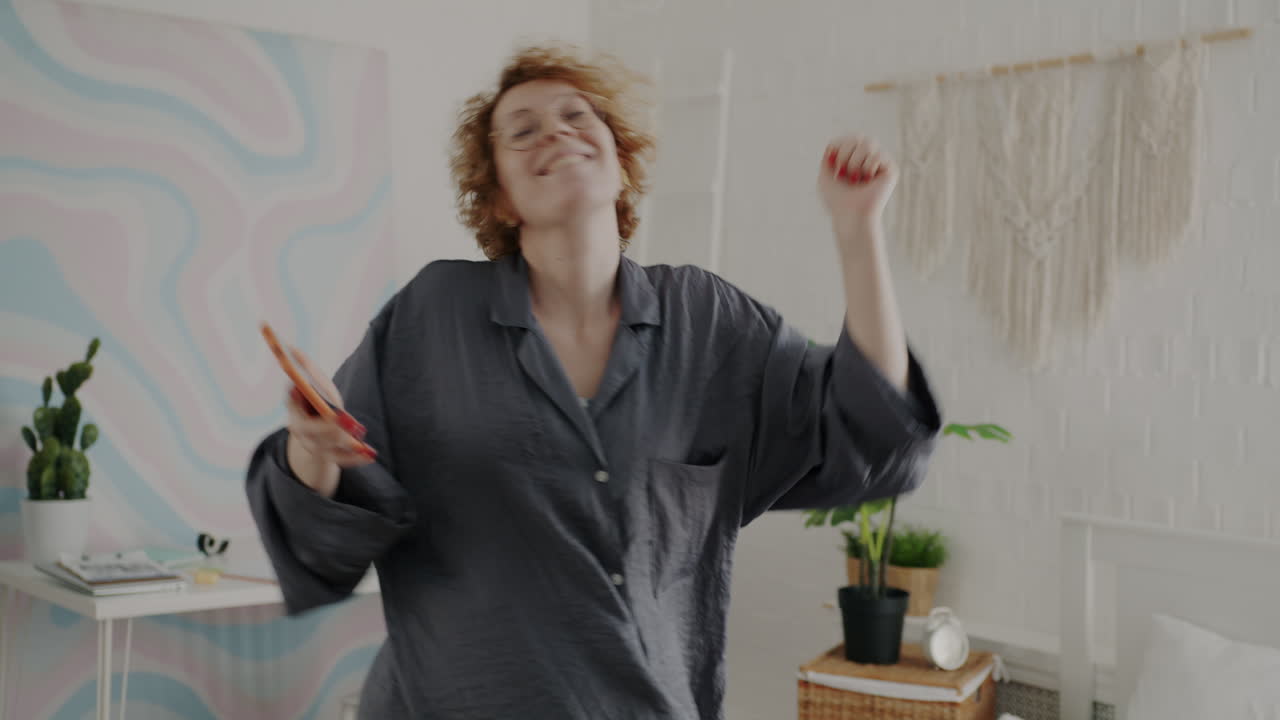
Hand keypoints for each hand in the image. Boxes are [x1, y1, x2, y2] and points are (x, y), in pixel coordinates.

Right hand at [284, 350, 372, 494]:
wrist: (319, 430)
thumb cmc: (317, 401)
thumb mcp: (314, 383)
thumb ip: (305, 368)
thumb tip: (291, 347)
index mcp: (295, 410)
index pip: (292, 405)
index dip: (295, 399)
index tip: (298, 389)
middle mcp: (301, 431)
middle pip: (310, 430)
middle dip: (326, 425)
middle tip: (343, 419)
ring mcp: (314, 446)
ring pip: (327, 447)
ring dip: (344, 442)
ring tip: (360, 438)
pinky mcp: (329, 457)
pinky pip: (342, 460)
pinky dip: (356, 458)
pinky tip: (370, 454)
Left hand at [817, 134, 897, 234]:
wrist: (850, 215)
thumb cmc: (837, 201)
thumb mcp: (825, 176)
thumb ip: (829, 157)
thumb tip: (834, 144)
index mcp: (854, 161)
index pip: (848, 139)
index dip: (839, 148)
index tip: (835, 168)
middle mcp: (868, 161)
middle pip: (858, 137)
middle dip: (845, 153)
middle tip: (843, 173)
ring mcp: (880, 164)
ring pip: (869, 143)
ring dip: (855, 161)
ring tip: (856, 178)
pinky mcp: (891, 170)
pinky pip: (877, 155)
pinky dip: (868, 167)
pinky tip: (868, 180)